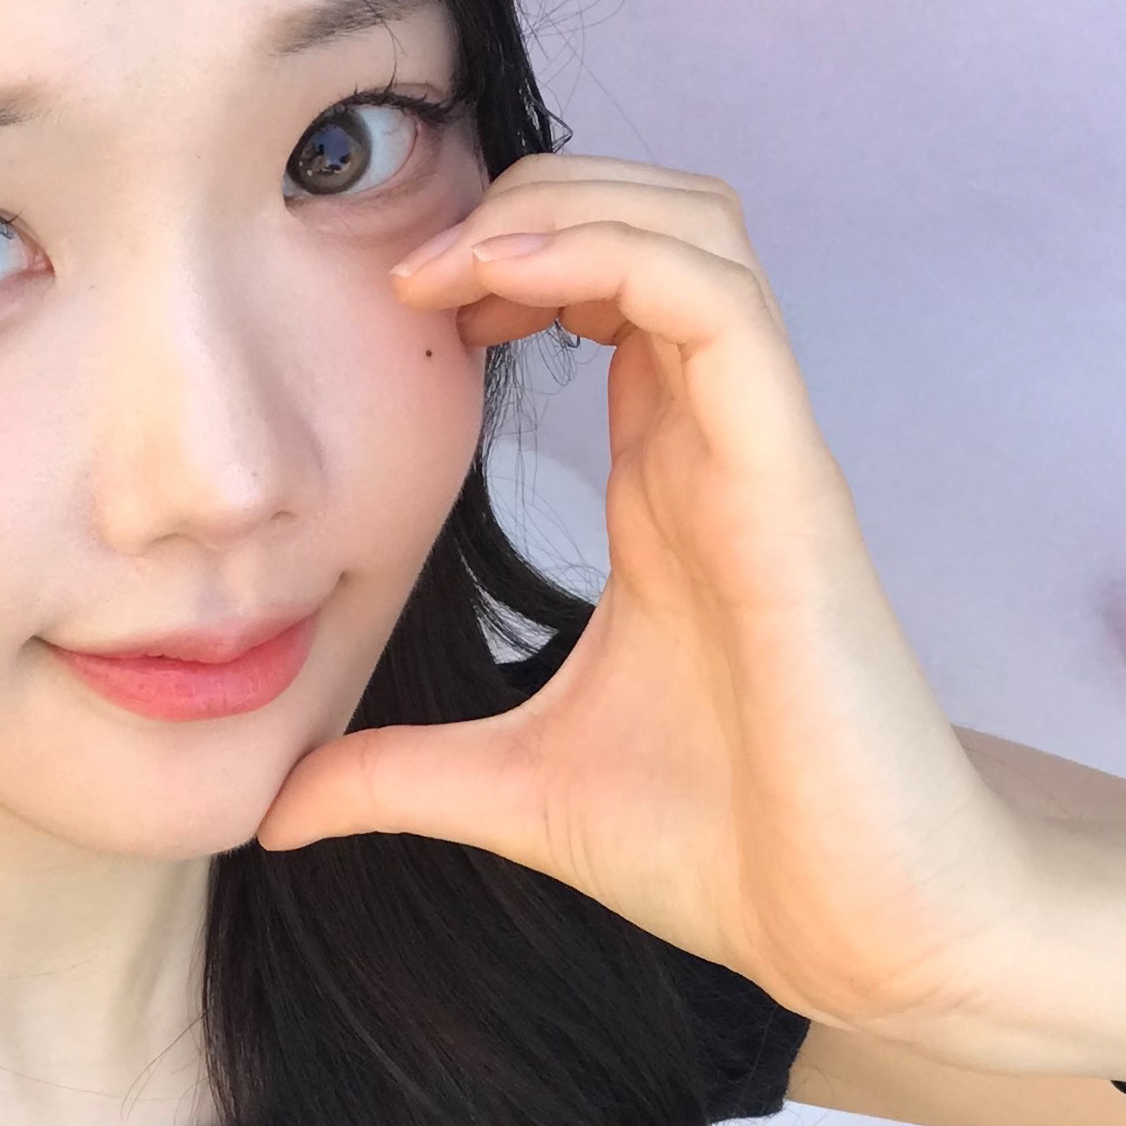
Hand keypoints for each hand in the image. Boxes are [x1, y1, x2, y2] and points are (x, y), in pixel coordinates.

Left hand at [258, 155, 1034, 1041]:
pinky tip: (510, 279)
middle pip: (650, 216)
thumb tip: (270, 812)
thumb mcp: (508, 792)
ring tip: (452, 261)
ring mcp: (758, 450)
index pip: (603, 290)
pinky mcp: (792, 481)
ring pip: (696, 225)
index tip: (407, 311)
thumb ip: (392, 779)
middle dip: (527, 195)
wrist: (856, 930)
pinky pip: (723, 302)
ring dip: (567, 202)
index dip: (502, 257)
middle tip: (416, 271)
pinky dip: (617, 252)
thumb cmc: (724, 848)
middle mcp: (714, 441)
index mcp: (663, 482)